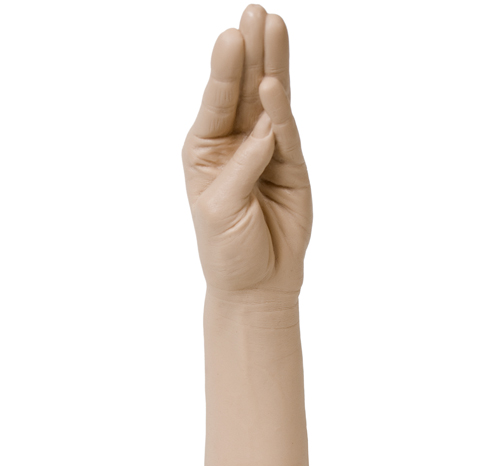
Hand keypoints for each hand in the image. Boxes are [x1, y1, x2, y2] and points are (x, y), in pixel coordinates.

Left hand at [182, 4, 311, 294]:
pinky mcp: (292, 168)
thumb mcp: (221, 208)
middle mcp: (235, 145)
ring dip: (272, 68)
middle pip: (243, 92)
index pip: (216, 104)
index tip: (230, 36)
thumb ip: (243, 165)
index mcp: (206, 151)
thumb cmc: (227, 249)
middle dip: (249, 54)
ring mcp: (266, 154)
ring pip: (270, 105)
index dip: (223, 72)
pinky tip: (276, 85)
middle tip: (255, 13)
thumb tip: (267, 126)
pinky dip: (282, 113)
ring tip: (273, 27)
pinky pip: (287, 136)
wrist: (256, 283)